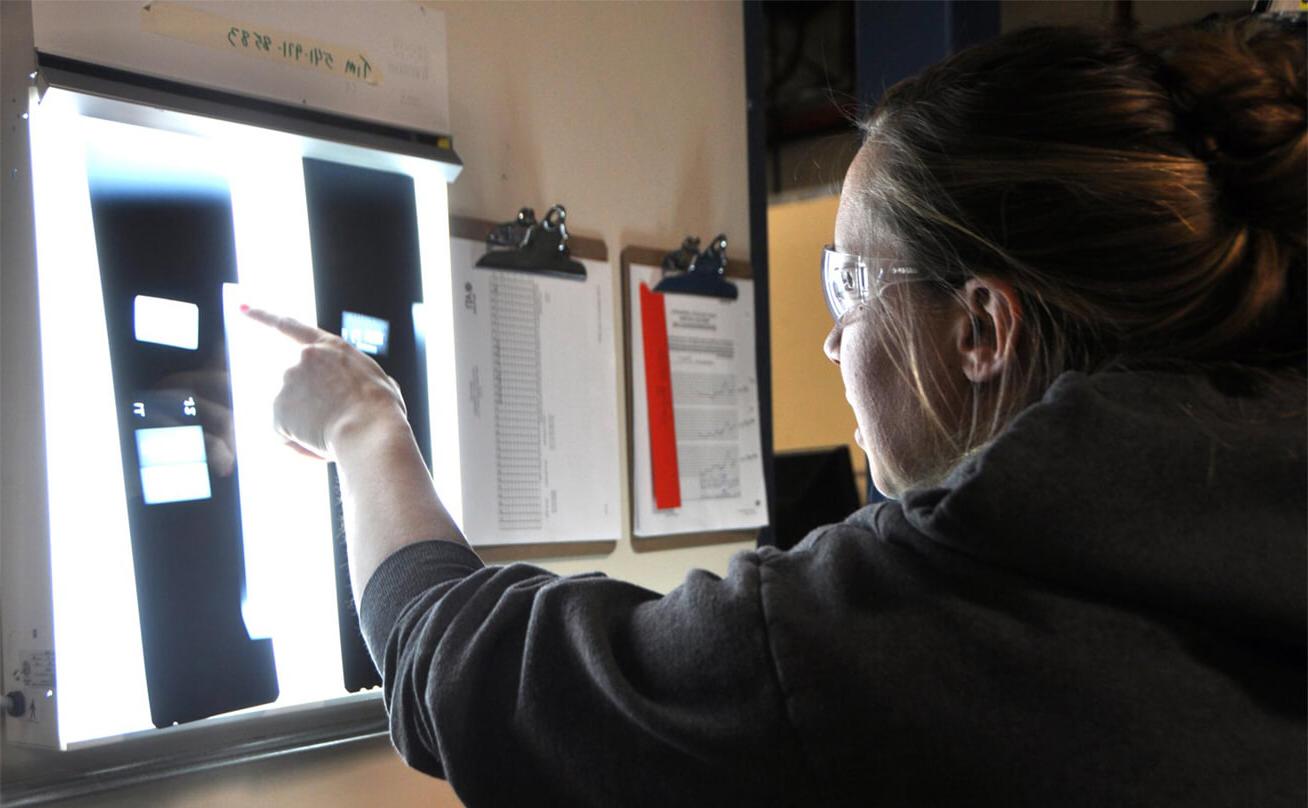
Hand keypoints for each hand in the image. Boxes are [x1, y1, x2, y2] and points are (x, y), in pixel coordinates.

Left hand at [242, 306, 407, 459]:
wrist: (369, 430)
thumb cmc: (382, 410)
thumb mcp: (377, 380)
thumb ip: (352, 378)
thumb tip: (348, 393)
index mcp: (329, 347)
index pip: (290, 326)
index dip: (263, 316)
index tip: (241, 308)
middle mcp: (303, 358)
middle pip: (299, 387)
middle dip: (313, 406)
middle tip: (340, 424)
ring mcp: (287, 383)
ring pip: (294, 412)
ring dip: (310, 426)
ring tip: (337, 436)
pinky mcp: (277, 410)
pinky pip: (284, 434)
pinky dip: (299, 445)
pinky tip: (321, 448)